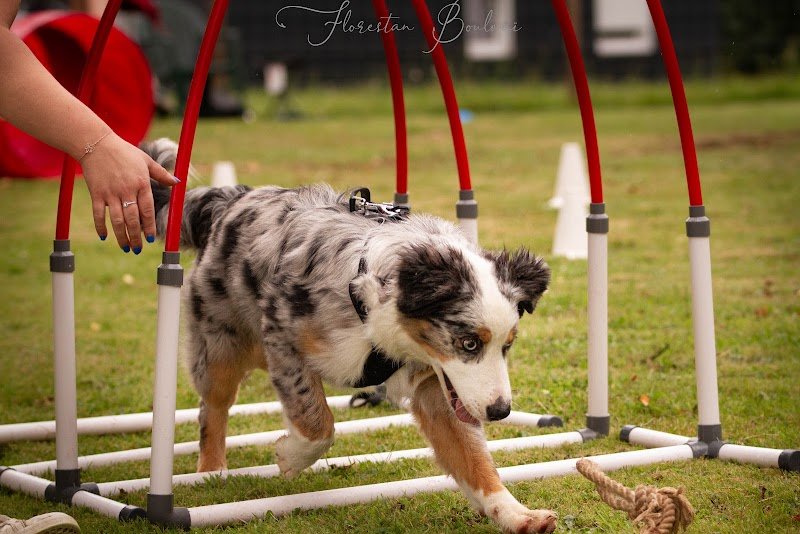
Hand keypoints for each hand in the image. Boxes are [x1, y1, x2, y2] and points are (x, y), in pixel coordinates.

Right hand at [80, 132, 177, 252]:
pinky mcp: (96, 193)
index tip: (152, 239)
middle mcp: (127, 190)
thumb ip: (162, 174)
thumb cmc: (124, 152)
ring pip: (117, 220)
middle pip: (133, 219)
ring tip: (126, 248)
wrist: (97, 144)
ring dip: (121, 236)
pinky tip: (105, 237)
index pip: (148, 210)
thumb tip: (178, 182)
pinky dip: (100, 227)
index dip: (150, 226)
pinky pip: (98, 214)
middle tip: (138, 249)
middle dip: (136, 237)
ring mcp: (110, 193)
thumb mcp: (146, 160)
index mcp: (142, 184)